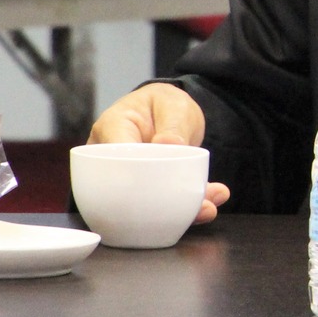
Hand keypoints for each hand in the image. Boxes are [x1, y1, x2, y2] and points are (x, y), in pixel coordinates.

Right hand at [87, 84, 230, 224]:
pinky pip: (158, 205)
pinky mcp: (142, 193)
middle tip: (200, 206)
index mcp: (111, 129)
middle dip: (161, 203)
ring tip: (207, 209)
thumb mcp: (173, 105)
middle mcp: (109, 159)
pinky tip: (207, 207)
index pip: (115, 157)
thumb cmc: (162, 104)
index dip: (135, 177)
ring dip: (176, 211)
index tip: (163, 186)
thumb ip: (172, 123)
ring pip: (143, 203)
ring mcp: (124, 179)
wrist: (166, 114)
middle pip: (127, 188)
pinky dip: (182, 209)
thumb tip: (166, 144)